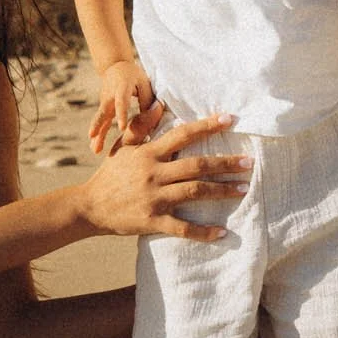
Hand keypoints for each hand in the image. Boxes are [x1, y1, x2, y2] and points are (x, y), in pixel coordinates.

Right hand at [74, 113, 249, 239]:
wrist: (89, 206)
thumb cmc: (110, 174)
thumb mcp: (123, 147)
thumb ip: (142, 126)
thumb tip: (160, 105)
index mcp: (149, 153)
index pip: (183, 135)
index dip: (207, 126)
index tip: (230, 119)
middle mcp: (154, 173)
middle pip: (196, 165)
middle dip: (225, 163)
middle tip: (249, 163)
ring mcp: (154, 198)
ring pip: (194, 192)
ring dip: (221, 191)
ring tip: (244, 189)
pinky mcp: (152, 221)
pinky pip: (182, 227)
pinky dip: (202, 231)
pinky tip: (222, 232)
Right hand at [86, 59, 154, 153]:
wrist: (114, 66)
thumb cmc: (134, 76)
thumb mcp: (143, 83)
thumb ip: (147, 100)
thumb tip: (153, 120)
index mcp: (122, 87)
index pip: (121, 102)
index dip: (121, 114)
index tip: (121, 128)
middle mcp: (110, 95)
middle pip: (104, 111)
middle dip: (98, 124)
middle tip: (92, 136)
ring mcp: (104, 102)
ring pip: (100, 120)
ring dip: (97, 135)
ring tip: (95, 150)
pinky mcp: (103, 108)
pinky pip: (100, 122)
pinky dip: (98, 135)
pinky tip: (95, 148)